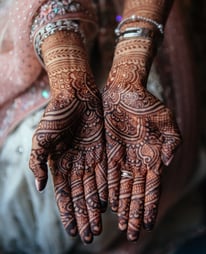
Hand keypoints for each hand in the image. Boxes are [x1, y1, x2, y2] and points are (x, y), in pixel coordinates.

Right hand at [29, 31, 106, 243]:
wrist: (76, 95)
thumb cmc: (56, 115)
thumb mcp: (41, 138)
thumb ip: (38, 162)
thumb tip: (40, 187)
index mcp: (59, 164)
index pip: (63, 195)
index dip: (67, 213)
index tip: (72, 231)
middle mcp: (75, 165)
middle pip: (80, 196)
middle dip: (84, 216)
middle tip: (89, 236)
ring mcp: (89, 159)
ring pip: (93, 189)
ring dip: (94, 208)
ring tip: (99, 226)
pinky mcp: (103, 152)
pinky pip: (105, 174)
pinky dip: (106, 190)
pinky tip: (107, 204)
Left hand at [103, 38, 181, 240]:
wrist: (125, 93)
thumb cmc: (148, 105)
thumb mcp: (166, 121)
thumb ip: (172, 142)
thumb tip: (167, 162)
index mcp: (153, 158)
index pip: (152, 189)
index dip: (150, 208)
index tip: (148, 225)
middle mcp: (137, 163)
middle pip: (136, 194)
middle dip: (134, 214)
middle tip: (131, 233)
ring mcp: (123, 159)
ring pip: (122, 188)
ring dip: (122, 207)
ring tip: (120, 224)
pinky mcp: (109, 153)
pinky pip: (108, 175)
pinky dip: (109, 190)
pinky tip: (108, 204)